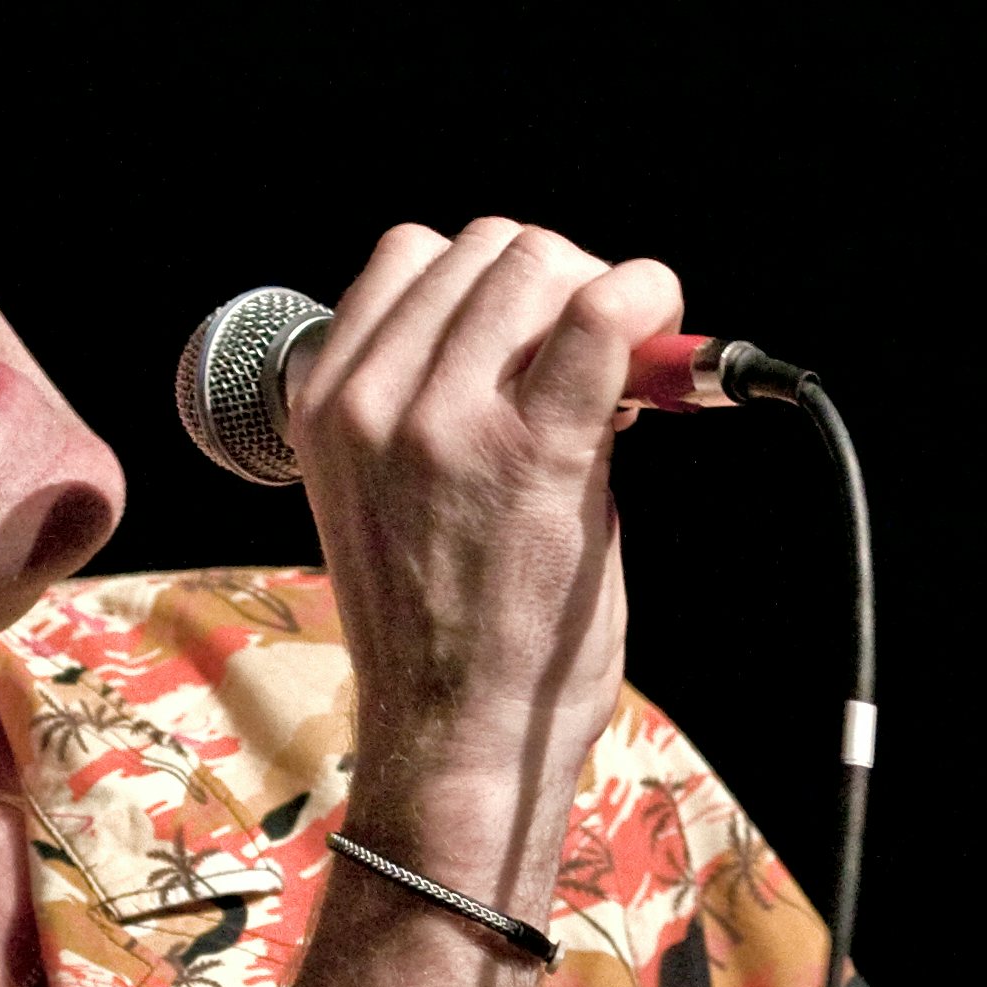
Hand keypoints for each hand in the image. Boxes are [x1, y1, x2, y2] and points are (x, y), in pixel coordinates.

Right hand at [287, 218, 681, 899]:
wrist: (456, 740)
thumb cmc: (441, 629)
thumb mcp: (387, 490)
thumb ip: (433, 396)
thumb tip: (543, 317)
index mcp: (323, 403)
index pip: (411, 256)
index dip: (494, 280)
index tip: (537, 334)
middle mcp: (371, 401)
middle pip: (483, 246)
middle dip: (555, 279)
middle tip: (595, 356)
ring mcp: (445, 423)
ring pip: (538, 263)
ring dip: (599, 295)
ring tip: (620, 377)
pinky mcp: (532, 455)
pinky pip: (600, 317)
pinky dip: (647, 297)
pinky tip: (663, 322)